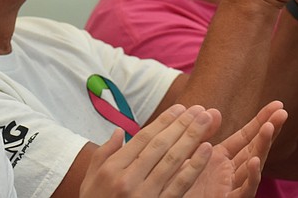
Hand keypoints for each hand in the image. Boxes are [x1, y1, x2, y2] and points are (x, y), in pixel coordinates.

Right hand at [80, 104, 218, 197]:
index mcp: (113, 168)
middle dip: (182, 124)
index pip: (143, 138)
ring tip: (206, 121)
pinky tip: (206, 149)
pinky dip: (194, 166)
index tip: (180, 108)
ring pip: (173, 160)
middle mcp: (129, 179)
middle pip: (161, 145)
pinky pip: (180, 185)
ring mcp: (145, 195)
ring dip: (192, 138)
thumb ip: (104, 152)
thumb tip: (120, 132)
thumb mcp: (90, 179)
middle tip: (199, 109)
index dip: (164, 121)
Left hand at [185, 101, 287, 197]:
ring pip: (252, 166)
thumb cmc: (178, 183)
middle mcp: (230, 172)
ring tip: (269, 128)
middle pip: (254, 148)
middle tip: (283, 112)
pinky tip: (255, 161)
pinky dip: (251, 177)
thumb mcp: (188, 153)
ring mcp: (231, 187)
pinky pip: (244, 190)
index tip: (277, 104)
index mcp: (221, 159)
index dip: (261, 120)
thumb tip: (215, 111)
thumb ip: (201, 134)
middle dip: (269, 130)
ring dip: (262, 148)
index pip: (246, 136)